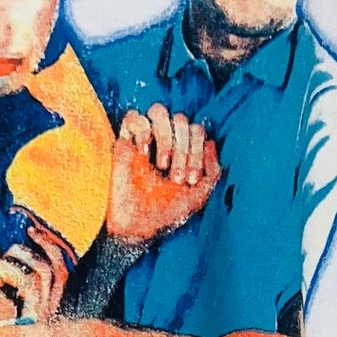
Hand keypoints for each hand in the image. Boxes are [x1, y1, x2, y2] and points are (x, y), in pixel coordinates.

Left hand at [0, 224, 71, 324]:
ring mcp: (35, 321)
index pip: (62, 268)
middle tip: (4, 259)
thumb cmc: (4, 331)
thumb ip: (21, 283)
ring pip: (30, 278)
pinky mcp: (17, 328)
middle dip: (22, 255)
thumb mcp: (17, 305)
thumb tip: (4, 250)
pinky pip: (3, 301)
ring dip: (6, 271)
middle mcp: (49, 311)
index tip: (32, 231)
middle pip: (47, 269)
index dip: (49, 245)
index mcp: (52, 304)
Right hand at [107, 105, 221, 245]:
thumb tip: (211, 143)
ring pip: (159, 111)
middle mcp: (165, 140)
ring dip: (165, 138)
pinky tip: (142, 153)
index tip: (190, 181)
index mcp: (184, 149)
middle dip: (184, 150)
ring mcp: (144, 138)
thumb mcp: (198, 196)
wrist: (134, 225)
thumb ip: (212, 171)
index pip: (196, 130)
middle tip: (177, 178)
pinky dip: (142, 130)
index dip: (198, 151)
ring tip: (161, 165)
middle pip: (182, 120)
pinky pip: (133, 116)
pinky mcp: (123, 140)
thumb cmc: (164, 212)